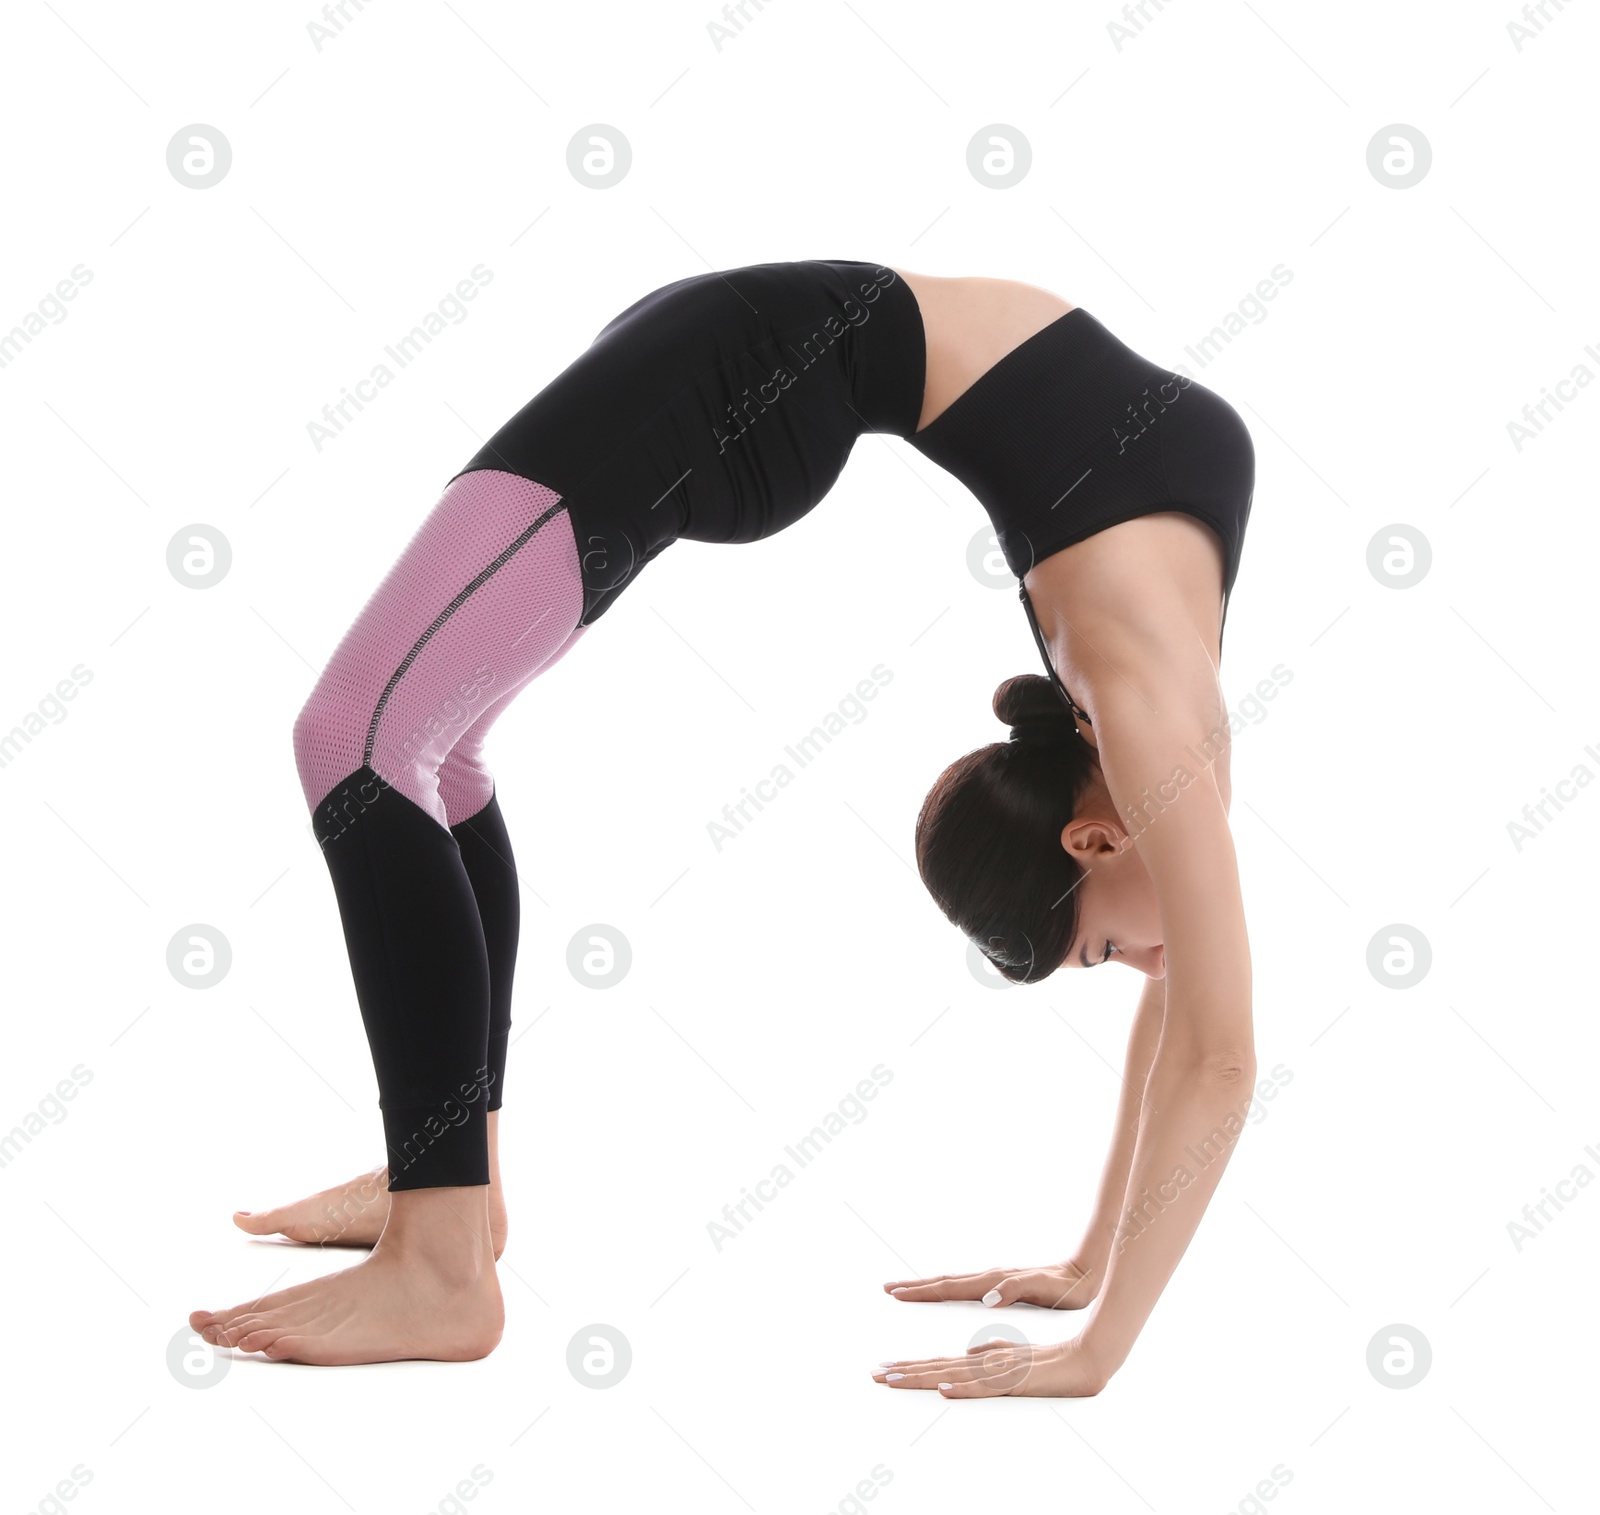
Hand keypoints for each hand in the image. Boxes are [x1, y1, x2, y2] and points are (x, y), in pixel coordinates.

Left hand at [871, 1337, 1107, 1397]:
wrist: (1083, 1360)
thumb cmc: (1051, 1361)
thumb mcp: (1015, 1357)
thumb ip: (993, 1353)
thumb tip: (970, 1353)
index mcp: (983, 1358)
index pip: (939, 1362)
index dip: (911, 1366)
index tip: (885, 1369)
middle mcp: (985, 1361)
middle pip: (938, 1366)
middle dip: (904, 1371)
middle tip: (874, 1374)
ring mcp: (998, 1370)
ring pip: (953, 1374)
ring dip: (922, 1377)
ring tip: (894, 1378)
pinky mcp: (1015, 1381)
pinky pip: (985, 1387)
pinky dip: (964, 1388)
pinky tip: (944, 1389)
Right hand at [882, 1259, 1099, 1310]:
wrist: (1082, 1275)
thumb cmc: (1064, 1287)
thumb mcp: (1042, 1288)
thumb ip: (1013, 1289)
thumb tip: (986, 1296)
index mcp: (993, 1282)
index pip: (950, 1287)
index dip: (923, 1291)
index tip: (897, 1292)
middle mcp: (989, 1279)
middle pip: (945, 1282)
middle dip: (916, 1286)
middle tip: (889, 1289)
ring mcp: (994, 1282)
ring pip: (953, 1283)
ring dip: (929, 1287)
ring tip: (908, 1289)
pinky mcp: (1001, 1286)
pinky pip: (966, 1288)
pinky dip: (948, 1290)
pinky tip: (946, 1294)